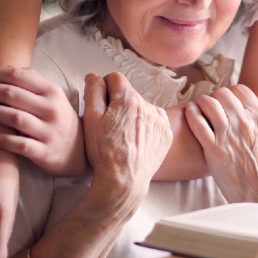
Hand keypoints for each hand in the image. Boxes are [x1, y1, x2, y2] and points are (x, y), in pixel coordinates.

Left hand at [0, 66, 86, 176]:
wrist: (80, 152)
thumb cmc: (59, 120)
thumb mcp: (53, 97)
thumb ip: (33, 82)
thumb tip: (7, 68)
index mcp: (52, 91)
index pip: (18, 76)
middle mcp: (51, 109)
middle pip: (11, 94)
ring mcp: (48, 131)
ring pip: (13, 117)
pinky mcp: (44, 152)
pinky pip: (18, 144)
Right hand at [83, 72, 171, 205]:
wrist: (124, 181)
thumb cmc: (103, 151)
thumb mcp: (90, 119)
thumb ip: (93, 91)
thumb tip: (94, 76)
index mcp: (128, 99)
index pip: (115, 78)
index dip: (104, 89)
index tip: (101, 104)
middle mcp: (148, 105)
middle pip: (129, 94)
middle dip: (118, 103)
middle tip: (110, 125)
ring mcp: (160, 120)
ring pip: (142, 107)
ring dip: (133, 114)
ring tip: (123, 135)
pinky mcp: (167, 134)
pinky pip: (155, 121)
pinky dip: (146, 126)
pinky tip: (136, 140)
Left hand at [185, 85, 257, 205]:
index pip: (241, 90)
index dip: (232, 93)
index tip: (226, 102)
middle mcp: (244, 123)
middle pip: (223, 94)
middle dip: (216, 97)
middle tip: (212, 105)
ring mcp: (228, 135)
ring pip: (209, 104)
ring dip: (201, 102)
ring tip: (199, 107)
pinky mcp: (213, 148)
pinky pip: (197, 122)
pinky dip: (191, 113)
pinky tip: (190, 112)